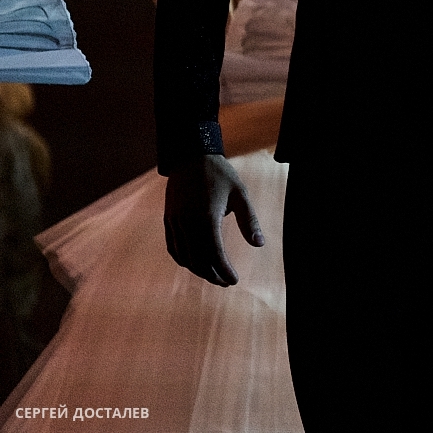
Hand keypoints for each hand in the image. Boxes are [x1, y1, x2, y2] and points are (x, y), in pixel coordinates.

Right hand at [163, 155, 263, 285]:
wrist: (191, 156)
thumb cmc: (220, 174)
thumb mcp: (240, 194)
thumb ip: (249, 221)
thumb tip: (259, 244)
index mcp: (206, 217)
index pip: (214, 253)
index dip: (224, 270)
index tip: (234, 280)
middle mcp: (187, 223)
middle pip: (198, 259)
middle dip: (212, 274)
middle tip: (226, 282)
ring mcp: (175, 222)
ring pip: (184, 256)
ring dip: (199, 269)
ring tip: (214, 276)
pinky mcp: (168, 220)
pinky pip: (174, 247)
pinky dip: (184, 260)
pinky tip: (195, 264)